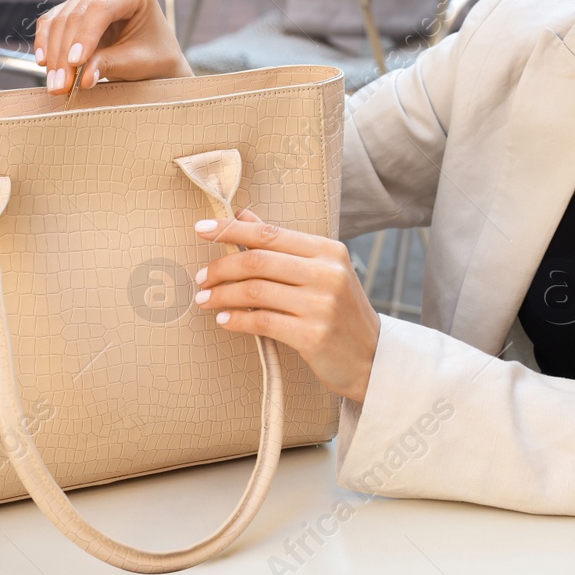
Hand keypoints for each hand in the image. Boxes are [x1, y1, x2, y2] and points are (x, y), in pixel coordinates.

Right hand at [34, 0, 192, 91]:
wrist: (155, 56)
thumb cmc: (156, 56)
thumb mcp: (139, 63)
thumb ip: (112, 65)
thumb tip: (84, 78)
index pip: (103, 7)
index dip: (86, 35)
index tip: (76, 63)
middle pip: (78, 14)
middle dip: (67, 53)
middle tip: (62, 84)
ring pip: (61, 20)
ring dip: (55, 54)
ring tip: (56, 84)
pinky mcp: (74, 6)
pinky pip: (52, 22)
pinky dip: (46, 43)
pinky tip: (44, 62)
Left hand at [192, 209, 379, 403]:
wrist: (372, 358)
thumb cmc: (339, 311)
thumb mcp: (320, 271)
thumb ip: (282, 244)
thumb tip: (242, 216)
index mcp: (328, 251)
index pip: (270, 234)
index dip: (231, 230)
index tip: (201, 230)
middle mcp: (328, 274)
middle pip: (258, 261)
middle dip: (221, 268)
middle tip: (201, 278)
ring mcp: (322, 305)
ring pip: (255, 292)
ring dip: (222, 295)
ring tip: (205, 299)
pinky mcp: (313, 336)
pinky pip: (262, 322)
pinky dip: (237, 320)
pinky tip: (224, 320)